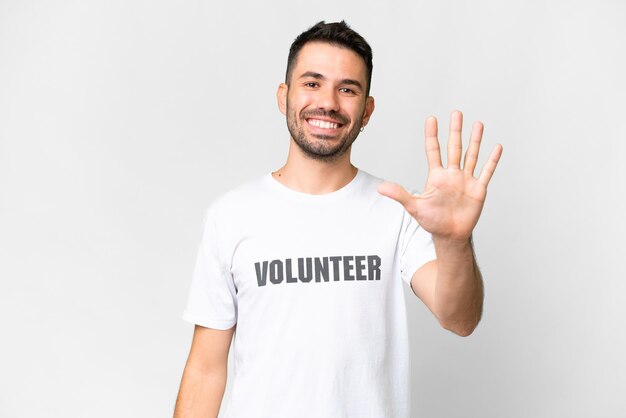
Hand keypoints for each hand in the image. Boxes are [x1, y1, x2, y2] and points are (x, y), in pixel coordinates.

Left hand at [378, 110, 502, 242]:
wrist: (450, 235)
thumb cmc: (432, 221)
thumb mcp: (414, 206)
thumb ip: (400, 194)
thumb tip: (380, 188)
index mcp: (436, 176)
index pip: (433, 150)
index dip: (432, 135)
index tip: (431, 119)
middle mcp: (452, 174)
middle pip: (454, 148)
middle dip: (455, 131)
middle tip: (456, 113)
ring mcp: (466, 180)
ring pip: (471, 156)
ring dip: (475, 140)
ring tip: (478, 124)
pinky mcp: (478, 189)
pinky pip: (486, 172)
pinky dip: (492, 160)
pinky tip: (496, 147)